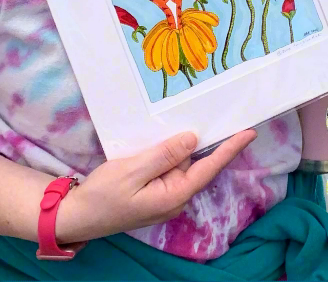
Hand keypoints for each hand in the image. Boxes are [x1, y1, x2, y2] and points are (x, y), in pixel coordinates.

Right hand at [54, 128, 254, 243]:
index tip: (250, 132)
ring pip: (183, 163)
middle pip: (199, 163)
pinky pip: (171, 167)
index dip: (231, 148)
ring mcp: (166, 196)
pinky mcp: (157, 192)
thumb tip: (193, 139)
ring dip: (184, 145)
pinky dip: (172, 153)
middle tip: (222, 113)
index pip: (210, 167)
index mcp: (174, 195)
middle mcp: (176, 198)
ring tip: (190, 119)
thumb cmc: (102, 195)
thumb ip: (165, 154)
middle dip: (208, 141)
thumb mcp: (132, 170)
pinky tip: (169, 139)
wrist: (76, 215)